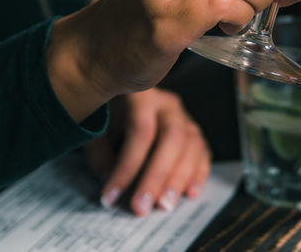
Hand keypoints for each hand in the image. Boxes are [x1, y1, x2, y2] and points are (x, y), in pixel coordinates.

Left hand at [83, 88, 210, 215]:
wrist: (126, 95)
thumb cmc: (110, 116)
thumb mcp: (96, 129)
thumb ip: (100, 154)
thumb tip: (109, 180)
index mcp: (142, 96)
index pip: (141, 131)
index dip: (126, 167)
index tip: (111, 197)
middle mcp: (168, 105)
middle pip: (172, 138)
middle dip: (157, 176)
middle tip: (141, 206)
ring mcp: (185, 117)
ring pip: (193, 146)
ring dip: (179, 179)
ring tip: (164, 205)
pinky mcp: (195, 133)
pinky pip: (203, 153)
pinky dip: (198, 174)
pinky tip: (190, 193)